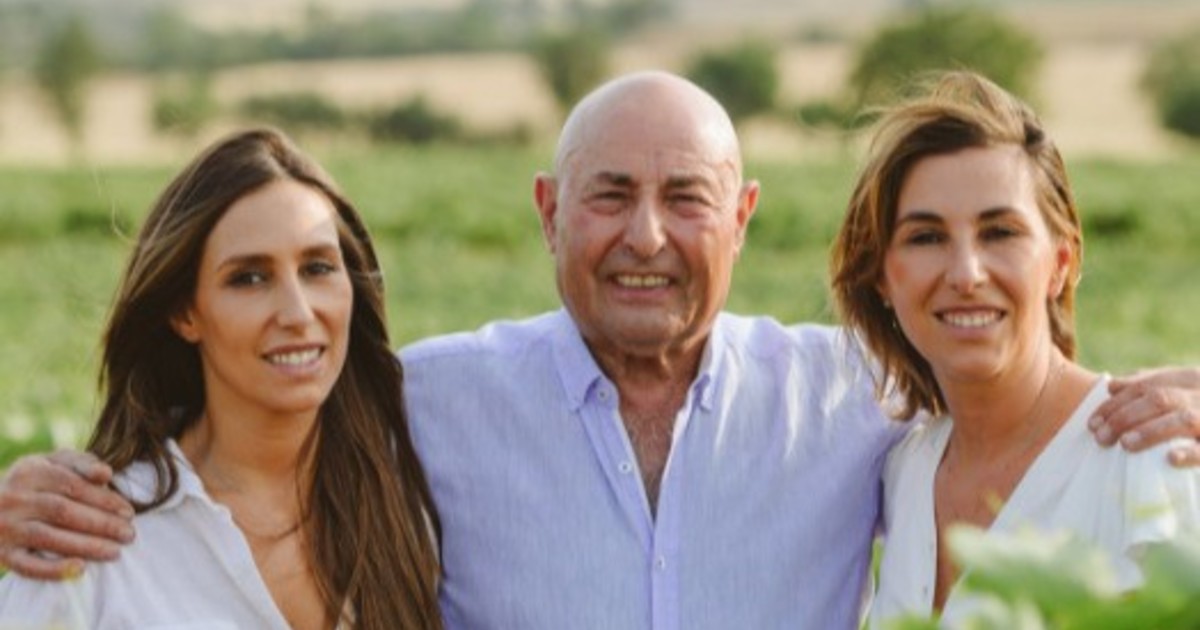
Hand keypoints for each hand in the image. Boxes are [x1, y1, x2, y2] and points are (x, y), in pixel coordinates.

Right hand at [0, 449, 134, 578]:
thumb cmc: (36, 482)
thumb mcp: (54, 463)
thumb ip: (81, 463)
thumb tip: (106, 474)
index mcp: (29, 470)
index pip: (72, 486)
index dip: (103, 500)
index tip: (129, 513)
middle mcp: (13, 498)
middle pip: (62, 511)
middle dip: (100, 524)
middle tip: (129, 534)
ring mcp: (4, 527)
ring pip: (48, 537)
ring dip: (86, 546)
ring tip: (115, 552)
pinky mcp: (1, 553)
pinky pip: (26, 565)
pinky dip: (53, 569)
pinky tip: (81, 569)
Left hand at [1089, 367, 1199, 466]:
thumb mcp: (1183, 390)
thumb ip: (1151, 384)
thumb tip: (1112, 386)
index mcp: (1190, 378)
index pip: (1144, 387)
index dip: (1114, 405)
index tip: (1092, 424)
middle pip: (1159, 399)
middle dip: (1125, 417)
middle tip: (1101, 438)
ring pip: (1183, 419)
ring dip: (1151, 431)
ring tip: (1126, 444)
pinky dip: (1190, 453)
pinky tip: (1171, 459)